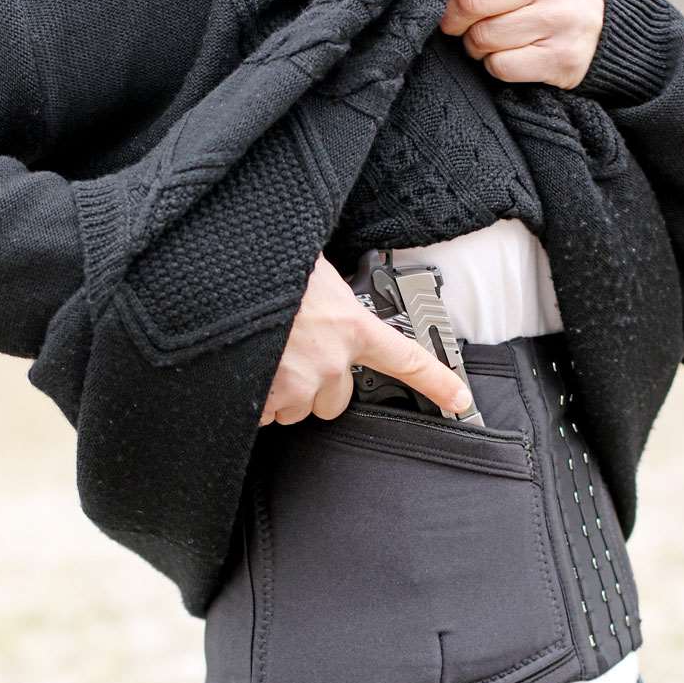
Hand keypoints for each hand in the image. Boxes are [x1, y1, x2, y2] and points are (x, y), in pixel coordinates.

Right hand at [259, 253, 473, 425]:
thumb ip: (329, 298)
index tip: (460, 400)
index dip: (436, 382)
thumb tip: (324, 299)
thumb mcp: (312, 272)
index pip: (405, 358)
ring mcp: (300, 384)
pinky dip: (252, 402)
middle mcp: (332, 362)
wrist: (223, 276)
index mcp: (352, 326)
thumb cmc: (265, 266)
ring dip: (279, 394)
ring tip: (259, 359)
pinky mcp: (267, 400)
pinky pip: (262, 415)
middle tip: (290, 359)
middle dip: (314, 388)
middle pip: (336, 400)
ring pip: (296, 409)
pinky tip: (241, 373)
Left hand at [440, 0, 603, 89]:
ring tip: (487, 38)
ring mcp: (561, 20)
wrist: (603, 29)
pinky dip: (494, 65)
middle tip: (455, 21)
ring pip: (483, 37)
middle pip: (475, 1)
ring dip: (474, 44)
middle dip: (454, 17)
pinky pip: (500, 66)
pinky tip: (507, 54)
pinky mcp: (559, 59)